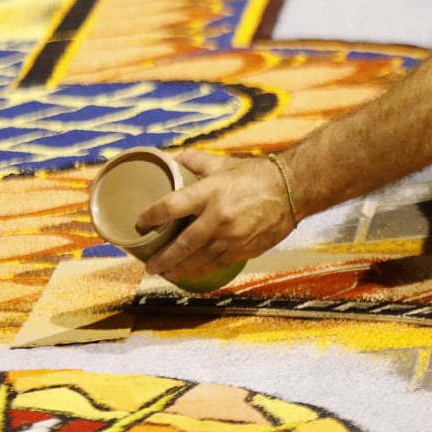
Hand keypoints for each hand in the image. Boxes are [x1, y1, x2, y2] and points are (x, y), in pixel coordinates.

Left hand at [135, 150, 295, 282]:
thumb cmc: (257, 174)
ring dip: (180, 269)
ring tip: (166, 273)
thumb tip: (174, 158)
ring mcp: (232, 236)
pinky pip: (218, 264)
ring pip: (199, 260)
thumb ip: (197, 161)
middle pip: (182, 244)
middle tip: (149, 265)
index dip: (151, 217)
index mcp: (211, 192)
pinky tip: (192, 273)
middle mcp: (218, 217)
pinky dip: (202, 270)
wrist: (292, 189)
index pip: (171, 206)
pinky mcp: (245, 249)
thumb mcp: (224, 163)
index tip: (140, 223)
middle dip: (163, 258)